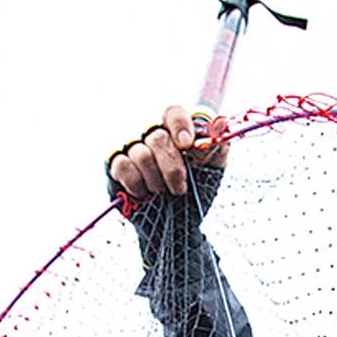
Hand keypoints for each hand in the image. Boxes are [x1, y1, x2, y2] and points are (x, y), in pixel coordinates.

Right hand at [107, 105, 228, 200]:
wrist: (178, 224)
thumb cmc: (196, 191)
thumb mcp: (214, 170)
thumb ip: (218, 146)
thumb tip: (220, 125)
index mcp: (176, 129)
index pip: (173, 113)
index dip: (179, 125)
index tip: (187, 145)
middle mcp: (152, 133)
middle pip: (158, 137)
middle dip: (171, 168)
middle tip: (180, 189)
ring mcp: (132, 147)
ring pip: (141, 154)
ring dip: (156, 181)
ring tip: (162, 193)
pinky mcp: (116, 163)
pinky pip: (124, 166)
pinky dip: (137, 184)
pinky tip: (144, 194)